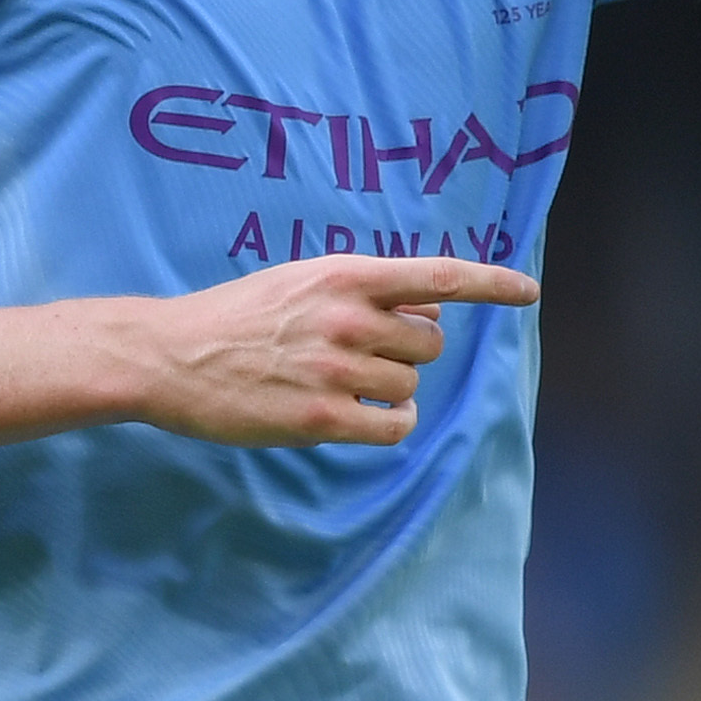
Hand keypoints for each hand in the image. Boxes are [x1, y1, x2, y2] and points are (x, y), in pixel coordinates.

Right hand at [131, 255, 540, 447]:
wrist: (170, 356)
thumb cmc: (238, 316)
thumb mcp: (302, 280)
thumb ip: (364, 289)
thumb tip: (428, 306)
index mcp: (344, 275)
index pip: (437, 276)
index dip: (491, 283)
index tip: (529, 292)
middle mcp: (346, 317)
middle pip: (430, 342)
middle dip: (408, 350)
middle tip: (357, 353)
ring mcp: (334, 369)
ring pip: (411, 384)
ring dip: (390, 389)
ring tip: (337, 382)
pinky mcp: (320, 418)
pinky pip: (394, 426)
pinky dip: (388, 424)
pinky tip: (356, 417)